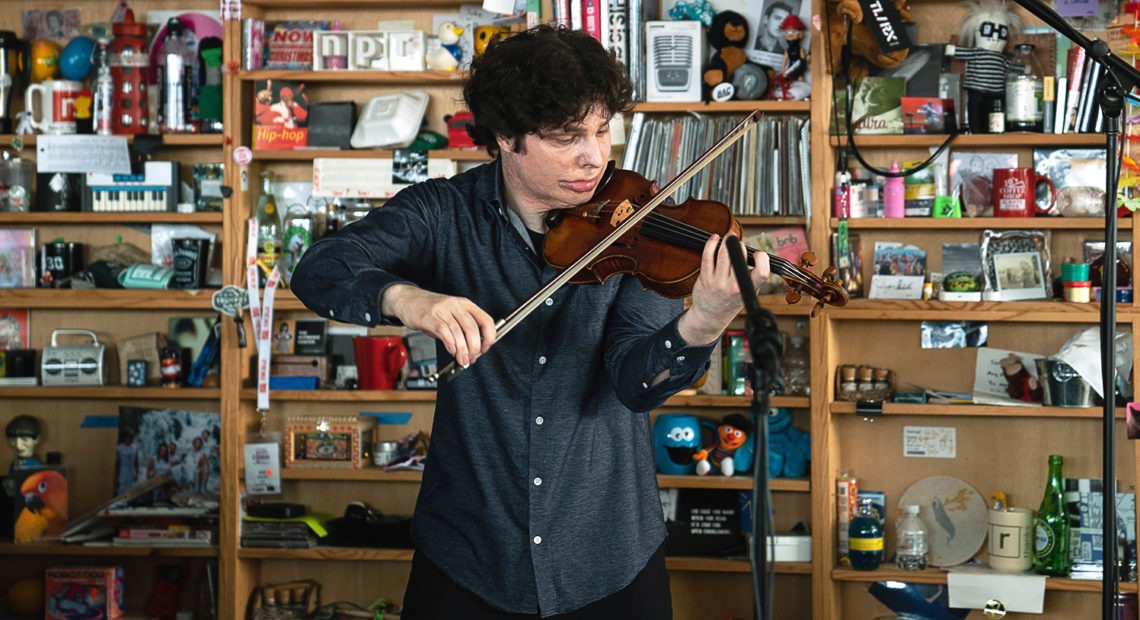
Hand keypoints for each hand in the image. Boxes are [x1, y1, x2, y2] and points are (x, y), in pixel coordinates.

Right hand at [381, 284, 496, 366]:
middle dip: (474, 347)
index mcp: (465, 304)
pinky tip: (452, 351)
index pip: (486, 320)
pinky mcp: (428, 316)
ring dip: (462, 350)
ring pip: (458, 331)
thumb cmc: (430, 310)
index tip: (485, 349)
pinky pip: (443, 331)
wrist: (406, 299)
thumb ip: (461, 329)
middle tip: (472, 358)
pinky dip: (450, 343)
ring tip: (462, 360)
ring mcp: (441, 309)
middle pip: (472, 328)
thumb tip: (472, 350)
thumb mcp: (450, 315)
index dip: (489, 337)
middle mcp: (455, 304)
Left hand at [679, 233, 769, 345]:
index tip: (758, 254)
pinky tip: (715, 239)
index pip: (762, 272)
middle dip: (739, 245)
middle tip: (738, 243)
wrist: (710, 317)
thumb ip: (753, 276)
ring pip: (723, 254)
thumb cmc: (730, 302)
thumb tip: (754, 252)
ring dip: (726, 240)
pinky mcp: (705, 279)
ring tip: (728, 236)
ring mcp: (718, 283)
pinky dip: (711, 244)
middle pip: (739, 256)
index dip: (762, 258)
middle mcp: (734, 287)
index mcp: (747, 290)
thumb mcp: (747, 292)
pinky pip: (707, 256)